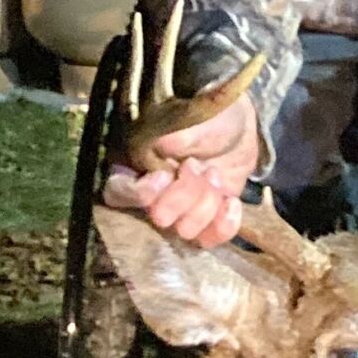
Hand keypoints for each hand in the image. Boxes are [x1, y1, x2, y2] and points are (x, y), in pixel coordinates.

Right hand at [103, 96, 259, 249]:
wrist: (238, 129)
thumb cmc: (209, 119)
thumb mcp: (196, 117)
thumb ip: (179, 133)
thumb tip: (164, 145)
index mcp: (136, 167)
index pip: (118, 193)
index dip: (141, 193)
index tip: (165, 175)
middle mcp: (151, 196)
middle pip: (158, 217)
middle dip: (185, 194)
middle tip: (199, 166)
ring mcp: (178, 213)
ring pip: (185, 230)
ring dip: (207, 202)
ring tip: (214, 174)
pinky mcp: (204, 223)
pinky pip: (209, 240)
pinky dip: (224, 224)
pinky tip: (232, 202)